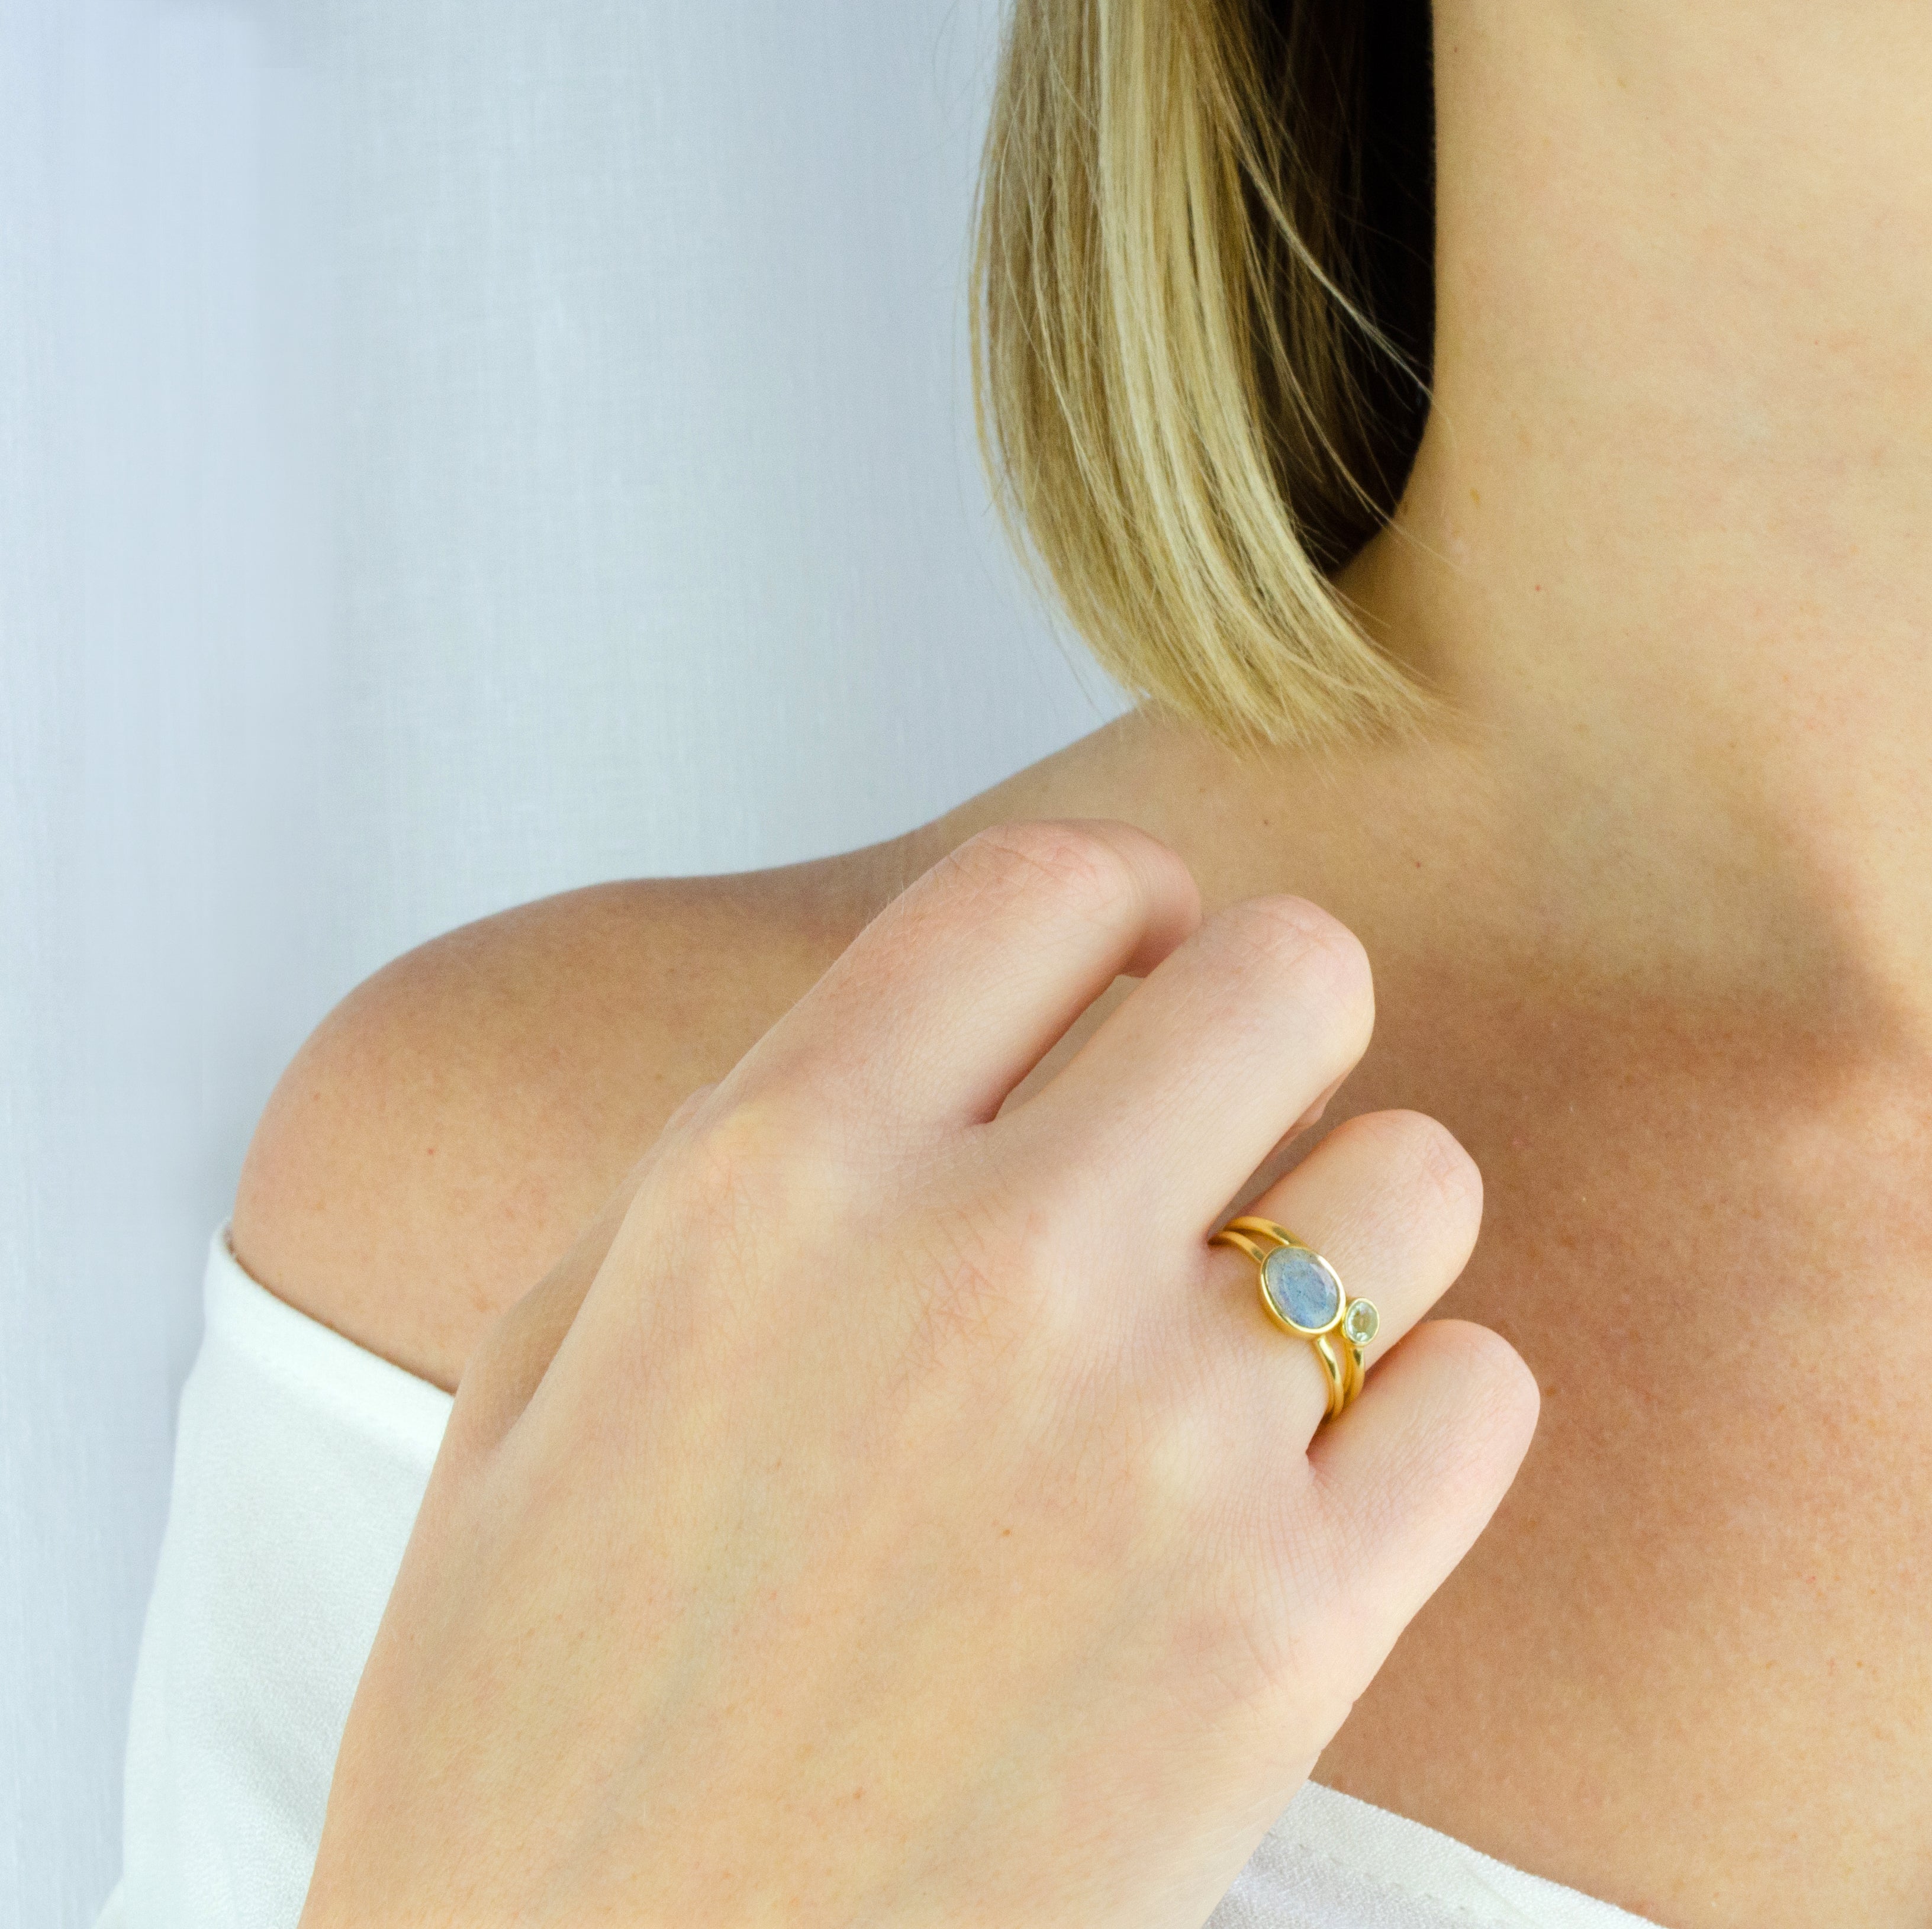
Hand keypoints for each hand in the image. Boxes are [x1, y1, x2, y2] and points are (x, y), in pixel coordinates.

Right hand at [300, 820, 1536, 1927]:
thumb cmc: (536, 1706)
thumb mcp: (552, 1363)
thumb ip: (750, 1153)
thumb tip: (948, 1023)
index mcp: (772, 1173)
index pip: (1045, 888)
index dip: (1122, 901)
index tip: (1135, 961)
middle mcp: (978, 1269)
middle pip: (1287, 973)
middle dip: (1272, 1015)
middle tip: (1225, 1113)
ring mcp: (1152, 1449)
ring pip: (1417, 1173)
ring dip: (1357, 1214)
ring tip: (1266, 1312)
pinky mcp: (1283, 1638)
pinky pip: (1482, 1396)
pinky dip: (1426, 1409)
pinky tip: (1319, 1470)